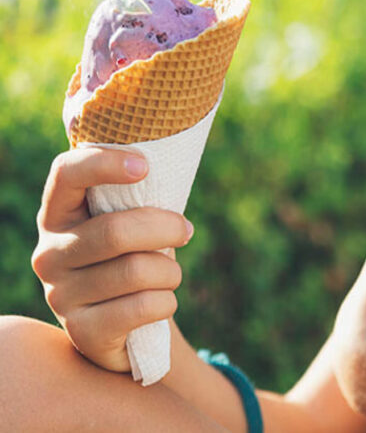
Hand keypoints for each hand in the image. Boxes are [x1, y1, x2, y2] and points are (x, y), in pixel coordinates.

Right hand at [31, 148, 193, 371]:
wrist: (126, 326)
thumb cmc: (134, 257)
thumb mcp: (130, 223)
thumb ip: (137, 199)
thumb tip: (166, 173)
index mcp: (57, 215)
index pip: (66, 175)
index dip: (103, 164)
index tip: (144, 166)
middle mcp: (49, 254)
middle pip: (115, 231)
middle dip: (166, 229)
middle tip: (186, 231)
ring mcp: (59, 296)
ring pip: (137, 271)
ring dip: (170, 271)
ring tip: (168, 275)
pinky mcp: (82, 331)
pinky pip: (144, 306)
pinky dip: (167, 301)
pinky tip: (161, 302)